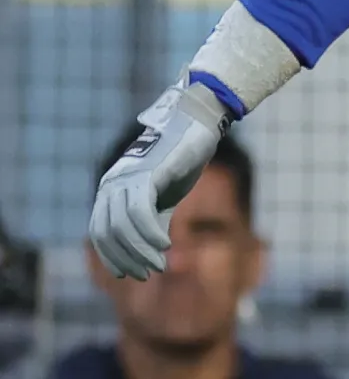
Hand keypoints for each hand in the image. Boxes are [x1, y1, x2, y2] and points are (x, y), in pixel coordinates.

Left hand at [88, 81, 231, 279]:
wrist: (199, 125)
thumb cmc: (181, 160)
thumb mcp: (163, 197)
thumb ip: (151, 220)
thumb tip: (147, 251)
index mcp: (111, 190)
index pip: (100, 233)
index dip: (113, 257)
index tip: (131, 274)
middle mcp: (112, 184)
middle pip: (108, 234)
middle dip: (127, 259)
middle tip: (148, 273)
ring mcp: (127, 178)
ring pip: (122, 227)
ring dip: (140, 251)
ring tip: (160, 264)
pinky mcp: (146, 174)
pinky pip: (140, 212)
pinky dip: (149, 234)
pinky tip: (164, 245)